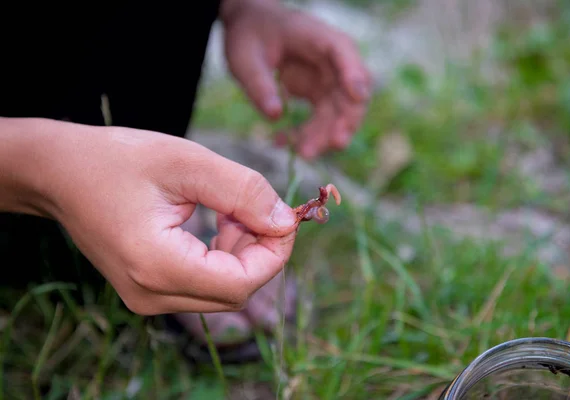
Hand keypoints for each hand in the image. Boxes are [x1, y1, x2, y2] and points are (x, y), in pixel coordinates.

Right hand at [2, 118, 297, 314]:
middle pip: (235, 291)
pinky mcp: (149, 289)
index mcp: (157, 266)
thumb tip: (285, 221)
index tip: (287, 217)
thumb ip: (244, 191)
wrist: (60, 173)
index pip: (241, 283)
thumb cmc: (116, 160)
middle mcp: (151, 294)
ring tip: (231, 207)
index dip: (276, 253)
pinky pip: (204, 284)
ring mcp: (148, 297)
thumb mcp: (188, 162)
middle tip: (257, 205)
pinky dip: (224, 255)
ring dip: (243, 251)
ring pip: (223, 289)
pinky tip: (218, 221)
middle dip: (260, 249)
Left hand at [221, 0, 371, 159]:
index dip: (354, 73)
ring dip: (325, 136)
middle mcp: (332, 61)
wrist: (249, 30)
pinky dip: (307, 136)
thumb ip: (258, 84)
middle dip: (345, 119)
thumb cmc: (249, 35)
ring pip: (339, 114)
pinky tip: (283, 142)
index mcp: (318, 37)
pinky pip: (322, 122)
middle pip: (350, 91)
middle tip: (334, 143)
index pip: (344, 51)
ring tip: (303, 154)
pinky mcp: (320, 96)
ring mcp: (329, 81)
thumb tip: (275, 116)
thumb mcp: (244, 57)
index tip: (357, 97)